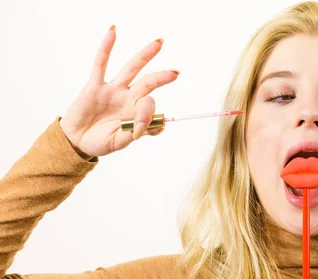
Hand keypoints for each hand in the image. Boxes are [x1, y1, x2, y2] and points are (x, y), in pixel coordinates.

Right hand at [59, 25, 178, 157]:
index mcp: (136, 113)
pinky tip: (113, 32)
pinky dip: (106, 48)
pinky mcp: (94, 86)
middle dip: (162, 78)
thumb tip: (158, 126)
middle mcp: (128, 98)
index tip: (137, 131)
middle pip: (148, 83)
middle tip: (176, 73)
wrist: (76, 141)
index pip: (148, 107)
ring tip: (159, 43)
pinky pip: (100, 64)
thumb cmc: (99, 142)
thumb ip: (133, 135)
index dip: (147, 117)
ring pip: (131, 69)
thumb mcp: (118, 143)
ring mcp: (113, 90)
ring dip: (145, 56)